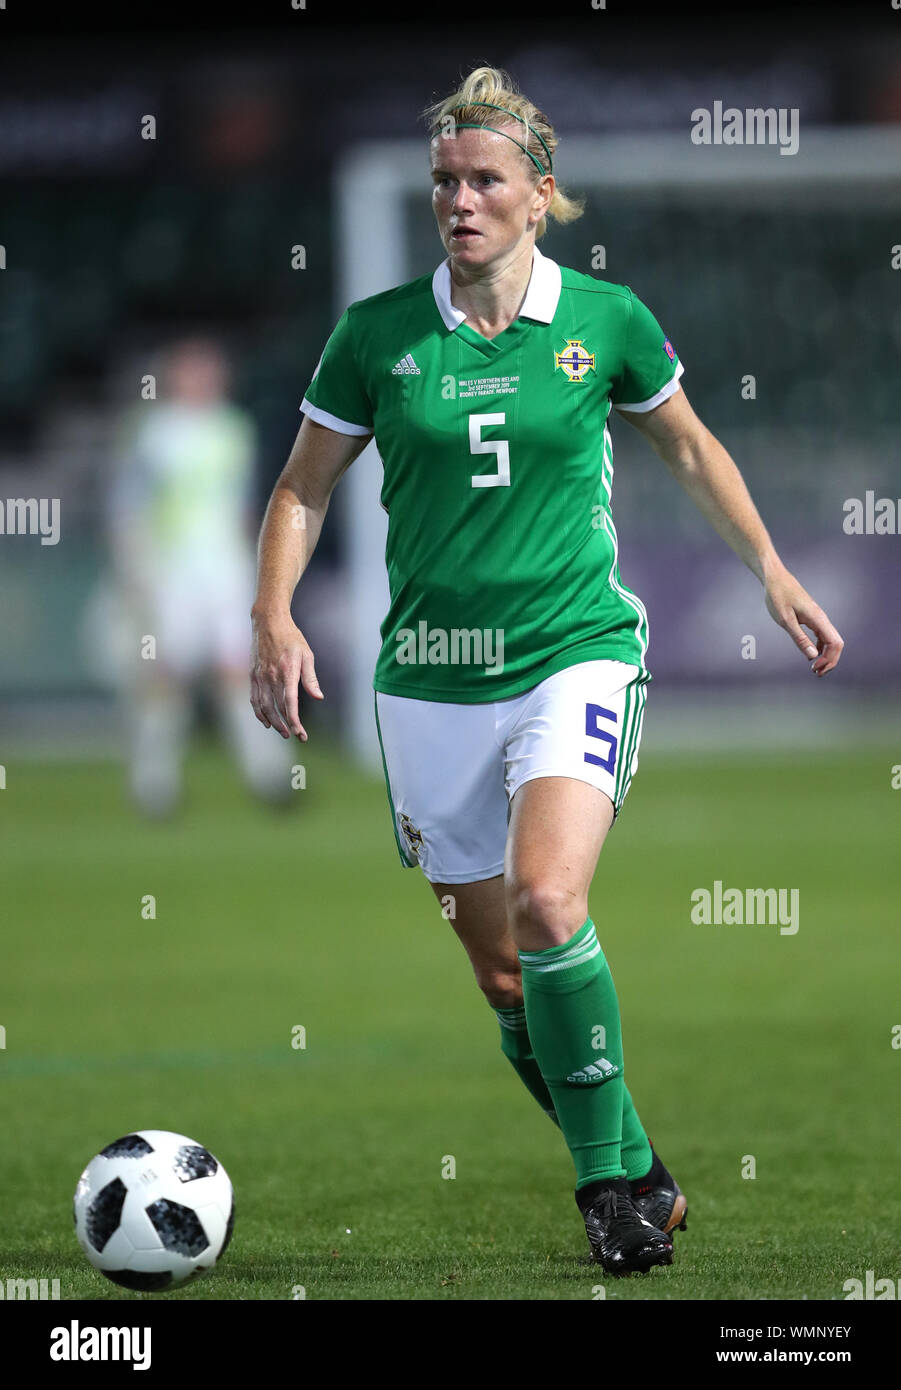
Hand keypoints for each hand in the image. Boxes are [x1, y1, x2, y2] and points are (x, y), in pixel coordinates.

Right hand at [250, 613, 322, 738]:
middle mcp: (271, 677)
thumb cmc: (291, 638)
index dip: (294, 721)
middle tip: (294, 736)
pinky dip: (259, 712)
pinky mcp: (253, 675)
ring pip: (263, 707)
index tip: (300, 734)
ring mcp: (260, 677)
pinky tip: (266, 720)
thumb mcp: (306, 655)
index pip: (290, 703)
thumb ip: (310, 678)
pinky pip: (254, 699)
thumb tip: (318, 697)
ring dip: (272, 722)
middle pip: (277, 709)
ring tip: (282, 732)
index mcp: (287, 672)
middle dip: (286, 726)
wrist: (268, 622)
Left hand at [764, 567, 843, 676]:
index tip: (814, 669)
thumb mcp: (785, 620)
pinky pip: (822, 635)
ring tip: (815, 669)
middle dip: (830, 661)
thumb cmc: (778, 597)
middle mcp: (822, 618)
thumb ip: (800, 638)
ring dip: (825, 656)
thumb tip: (814, 656)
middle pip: (836, 644)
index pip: (835, 643)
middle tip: (816, 674)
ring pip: (830, 640)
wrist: (775, 578)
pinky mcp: (812, 617)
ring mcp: (818, 617)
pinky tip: (811, 654)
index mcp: (818, 618)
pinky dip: (820, 647)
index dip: (829, 659)